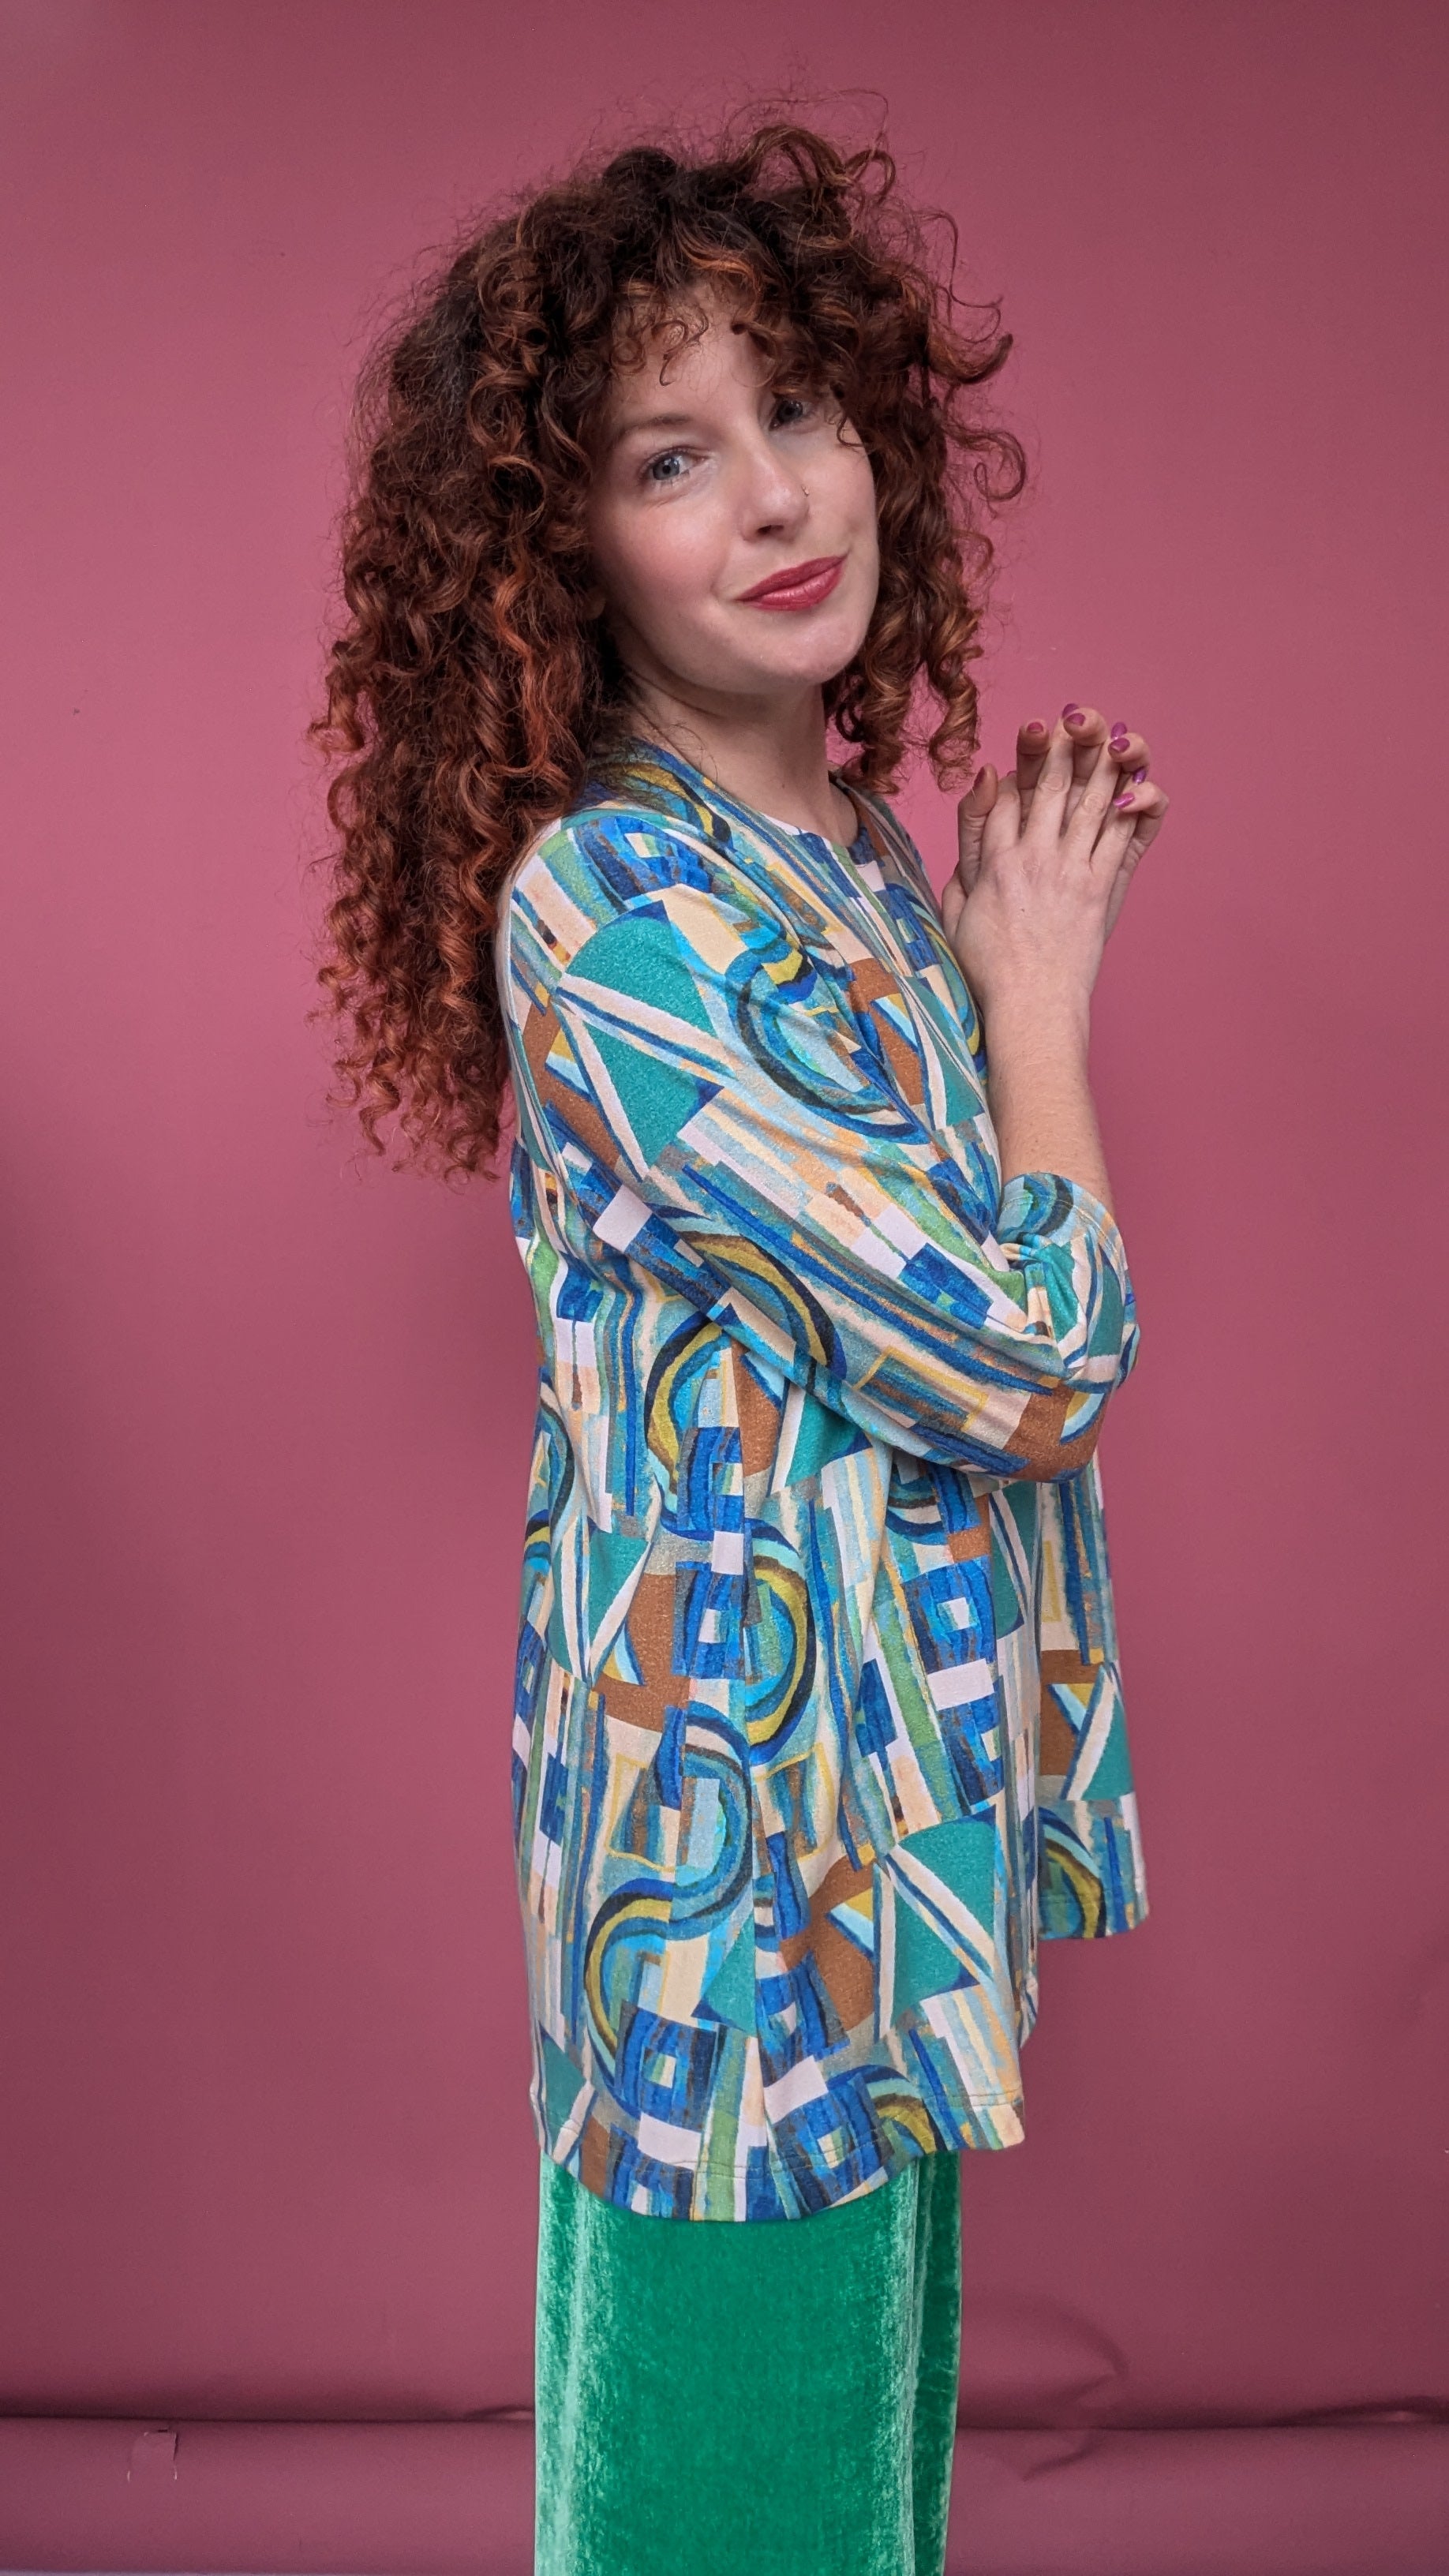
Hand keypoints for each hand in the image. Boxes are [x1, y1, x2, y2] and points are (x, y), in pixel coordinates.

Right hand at [941, 711, 1169, 1020]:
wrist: (1031, 1006)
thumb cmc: (989, 966)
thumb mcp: (956, 904)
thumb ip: (967, 846)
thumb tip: (984, 785)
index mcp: (994, 860)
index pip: (1008, 793)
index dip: (1021, 763)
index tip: (1031, 742)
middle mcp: (1034, 856)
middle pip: (1051, 784)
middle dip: (1063, 745)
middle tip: (1075, 717)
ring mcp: (1071, 870)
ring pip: (1091, 800)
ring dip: (1104, 763)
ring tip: (1113, 734)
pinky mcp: (1102, 888)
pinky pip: (1124, 835)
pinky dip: (1134, 806)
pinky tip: (1139, 783)